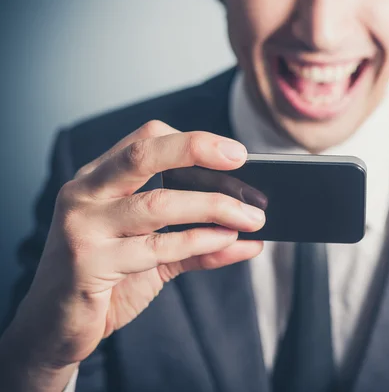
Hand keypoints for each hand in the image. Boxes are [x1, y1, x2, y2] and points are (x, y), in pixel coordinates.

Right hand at [0, 121, 264, 388]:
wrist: (56, 326)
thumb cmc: (105, 280)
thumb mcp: (152, 252)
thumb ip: (196, 239)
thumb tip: (251, 233)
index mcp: (97, 181)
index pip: (145, 141)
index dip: (192, 142)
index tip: (235, 152)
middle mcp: (85, 195)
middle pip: (143, 155)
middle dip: (195, 150)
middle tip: (239, 158)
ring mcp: (83, 228)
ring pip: (158, 204)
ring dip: (214, 207)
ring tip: (253, 217)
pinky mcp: (88, 264)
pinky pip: (157, 248)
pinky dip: (200, 242)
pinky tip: (228, 241)